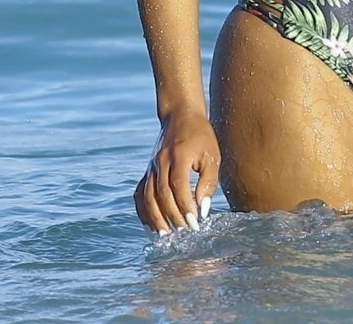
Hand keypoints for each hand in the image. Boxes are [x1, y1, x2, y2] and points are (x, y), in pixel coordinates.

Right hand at [133, 109, 220, 233]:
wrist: (180, 116)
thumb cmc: (201, 136)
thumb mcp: (212, 155)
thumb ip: (209, 182)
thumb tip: (203, 209)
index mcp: (178, 155)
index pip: (178, 186)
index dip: (185, 207)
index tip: (195, 223)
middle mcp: (160, 161)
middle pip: (161, 195)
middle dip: (173, 217)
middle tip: (185, 232)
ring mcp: (151, 166)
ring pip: (147, 197)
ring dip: (156, 218)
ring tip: (167, 236)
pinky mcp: (147, 171)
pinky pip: (140, 194)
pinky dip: (143, 211)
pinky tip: (151, 226)